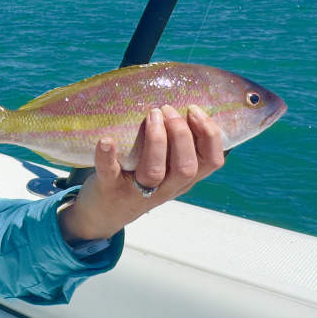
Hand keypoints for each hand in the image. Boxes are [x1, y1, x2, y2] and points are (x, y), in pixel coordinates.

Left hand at [57, 104, 223, 242]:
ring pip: (155, 171)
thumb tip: (185, 104)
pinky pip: (110, 173)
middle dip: (181, 134)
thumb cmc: (139, 179)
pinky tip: (106, 140)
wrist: (104, 213)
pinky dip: (107, 156)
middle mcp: (166, 188)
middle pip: (186, 167)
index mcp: (183, 179)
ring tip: (151, 115)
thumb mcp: (166, 169)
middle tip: (166, 109)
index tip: (194, 110)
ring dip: (156, 141)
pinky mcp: (110, 188)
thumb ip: (177, 147)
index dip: (210, 135)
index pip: (212, 161)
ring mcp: (137, 191)